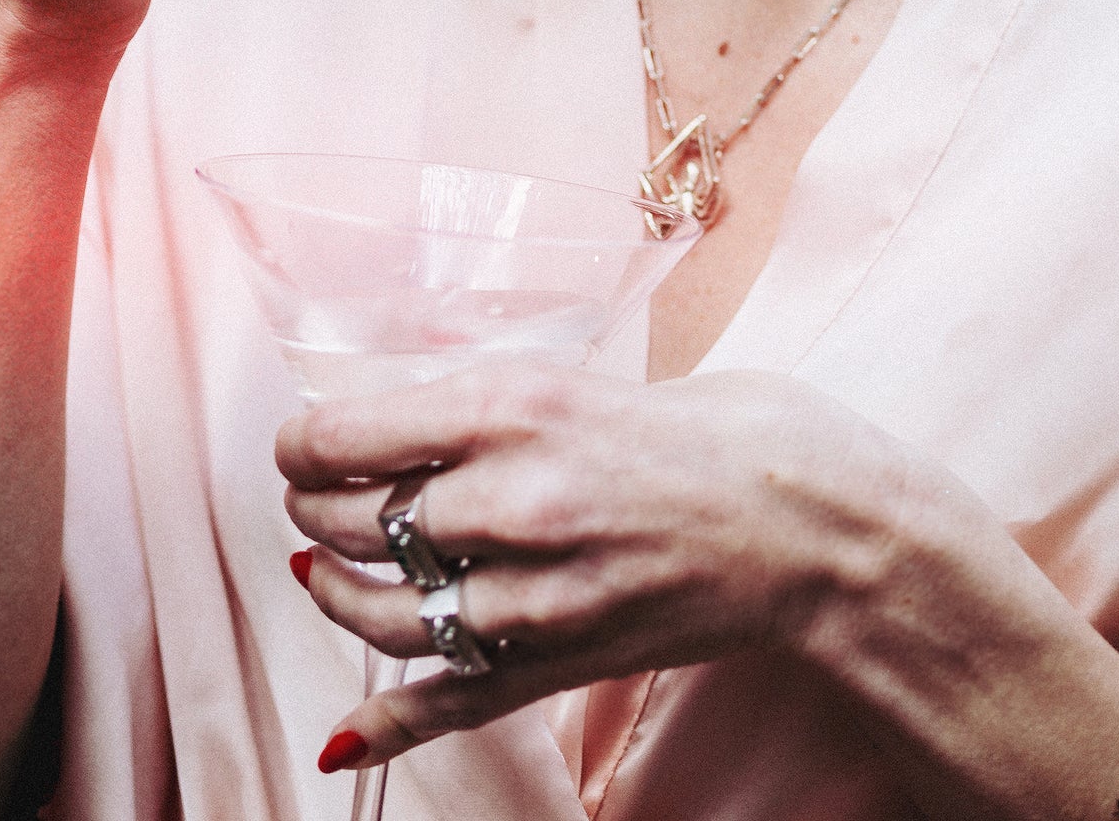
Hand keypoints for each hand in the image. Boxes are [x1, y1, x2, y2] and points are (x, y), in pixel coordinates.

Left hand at [278, 365, 1118, 819]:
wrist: (817, 526)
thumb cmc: (720, 430)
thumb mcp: (589, 376)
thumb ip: (494, 404)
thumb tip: (400, 421)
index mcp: (515, 406)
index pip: (345, 434)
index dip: (301, 443)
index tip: (301, 442)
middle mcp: (511, 499)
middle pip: (351, 521)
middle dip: (313, 507)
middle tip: (311, 493)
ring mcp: (534, 593)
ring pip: (383, 615)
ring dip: (332, 596)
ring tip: (318, 571)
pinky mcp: (562, 662)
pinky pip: (448, 701)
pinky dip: (386, 729)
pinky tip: (340, 743)